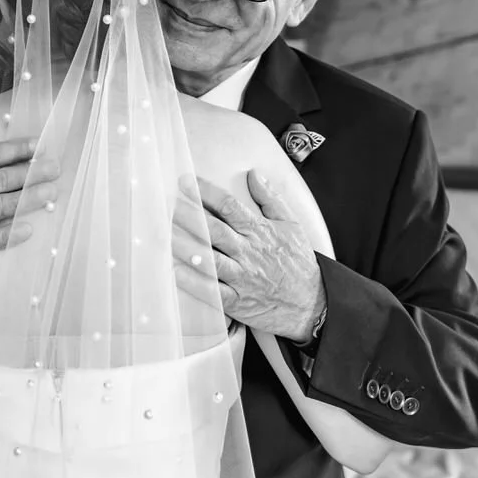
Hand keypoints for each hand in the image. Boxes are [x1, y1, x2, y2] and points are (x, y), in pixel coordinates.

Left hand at [172, 170, 324, 342]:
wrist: (313, 303)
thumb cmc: (299, 263)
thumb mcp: (291, 224)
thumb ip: (270, 199)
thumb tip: (254, 174)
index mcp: (259, 231)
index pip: (229, 206)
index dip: (206, 192)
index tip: (186, 181)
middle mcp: (248, 252)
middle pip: (214, 230)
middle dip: (190, 215)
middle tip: (167, 203)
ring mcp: (243, 277)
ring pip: (210, 259)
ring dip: (187, 247)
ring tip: (165, 235)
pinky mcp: (239, 301)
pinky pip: (214, 292)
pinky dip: (195, 283)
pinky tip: (176, 272)